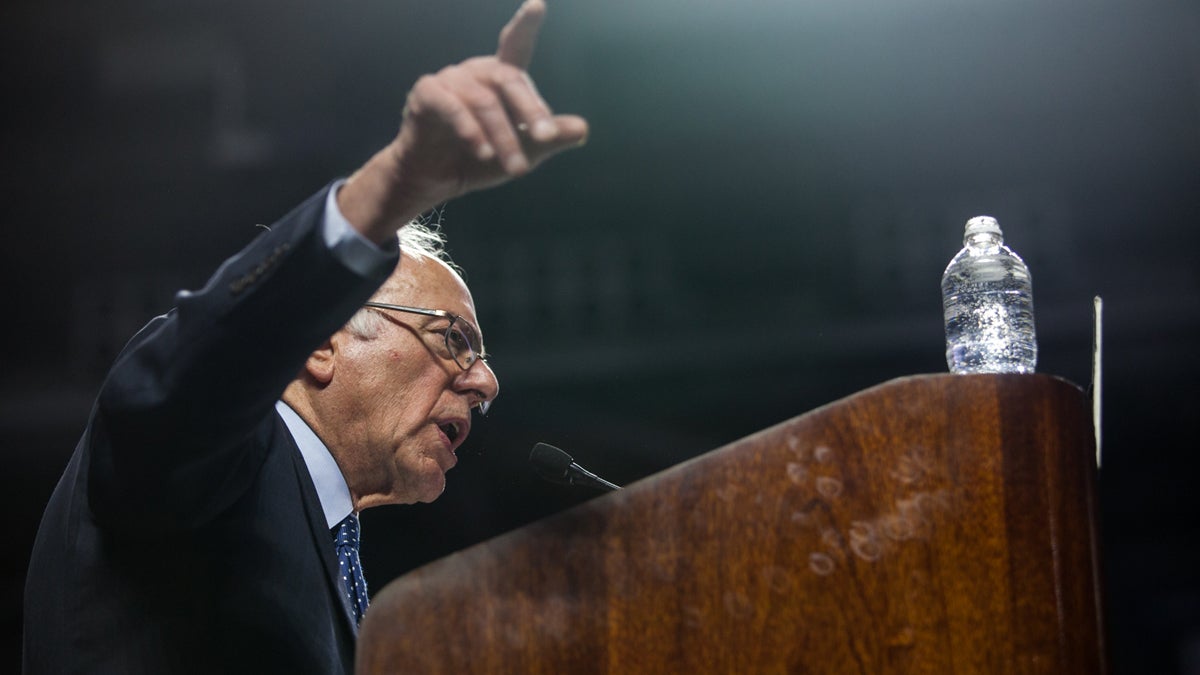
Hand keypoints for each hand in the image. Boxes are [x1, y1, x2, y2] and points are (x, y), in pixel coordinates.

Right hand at [341, 0, 588, 240]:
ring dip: (503, 136)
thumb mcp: (523, 151)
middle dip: (531, 110)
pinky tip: (483, 153)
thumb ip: (549, 139)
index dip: (525, 25)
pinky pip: (453, 108)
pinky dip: (471, 132)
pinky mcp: (426, 94)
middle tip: (547, 138)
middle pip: (509, 80)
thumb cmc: (481, 158)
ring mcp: (450, 79)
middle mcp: (476, 71)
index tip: (537, 5)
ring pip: (484, 102)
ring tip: (516, 168)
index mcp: (500, 76)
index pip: (516, 46)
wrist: (436, 179)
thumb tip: (583, 128)